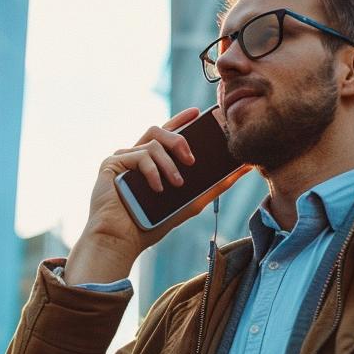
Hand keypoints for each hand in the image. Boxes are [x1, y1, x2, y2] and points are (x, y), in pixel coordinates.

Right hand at [64, 107, 250, 285]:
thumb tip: (243, 169)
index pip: (165, 134)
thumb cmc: (150, 225)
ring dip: (169, 162)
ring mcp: (122, 159)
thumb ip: (214, 186)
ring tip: (176, 183)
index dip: (180, 120)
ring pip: (152, 141)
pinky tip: (158, 188)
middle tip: (192, 159)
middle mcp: (135, 157)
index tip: (197, 113)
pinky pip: (139, 155)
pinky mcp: (111, 163)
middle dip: (179, 139)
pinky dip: (153, 171)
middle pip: (159, 130)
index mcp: (150, 163)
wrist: (121, 240)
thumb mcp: (190, 203)